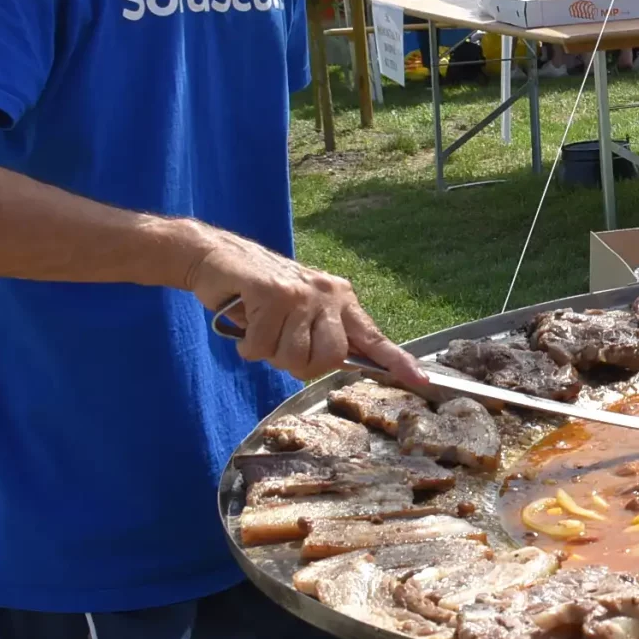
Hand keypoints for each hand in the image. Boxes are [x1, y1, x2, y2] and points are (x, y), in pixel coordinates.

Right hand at [184, 226, 422, 384]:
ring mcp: (300, 293)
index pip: (373, 337)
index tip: (421, 381)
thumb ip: (323, 334)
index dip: (397, 362)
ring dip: (269, 354)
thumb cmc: (259, 293)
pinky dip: (247, 345)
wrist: (217, 257)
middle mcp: (326, 294)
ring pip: (293, 357)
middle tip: (281, 347)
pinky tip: (244, 322)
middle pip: (329, 359)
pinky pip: (261, 346)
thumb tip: (341, 364)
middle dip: (301, 365)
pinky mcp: (270, 292)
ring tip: (261, 329)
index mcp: (340, 299)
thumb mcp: (302, 310)